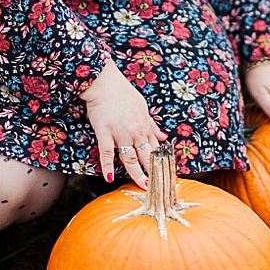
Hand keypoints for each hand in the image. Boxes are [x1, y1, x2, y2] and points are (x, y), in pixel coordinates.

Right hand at [81, 60, 163, 186]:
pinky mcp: (104, 132)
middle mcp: (135, 132)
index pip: (155, 149)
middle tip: (157, 187)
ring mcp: (119, 133)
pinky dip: (108, 165)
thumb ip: (151, 124)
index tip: (165, 175)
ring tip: (142, 186)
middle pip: (145, 157)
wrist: (104, 82)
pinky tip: (109, 176)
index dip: (161, 164)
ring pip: (129, 158)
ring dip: (136, 173)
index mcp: (144, 127)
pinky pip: (106, 152)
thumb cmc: (123, 92)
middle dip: (152, 173)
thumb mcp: (142, 106)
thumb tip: (164, 137)